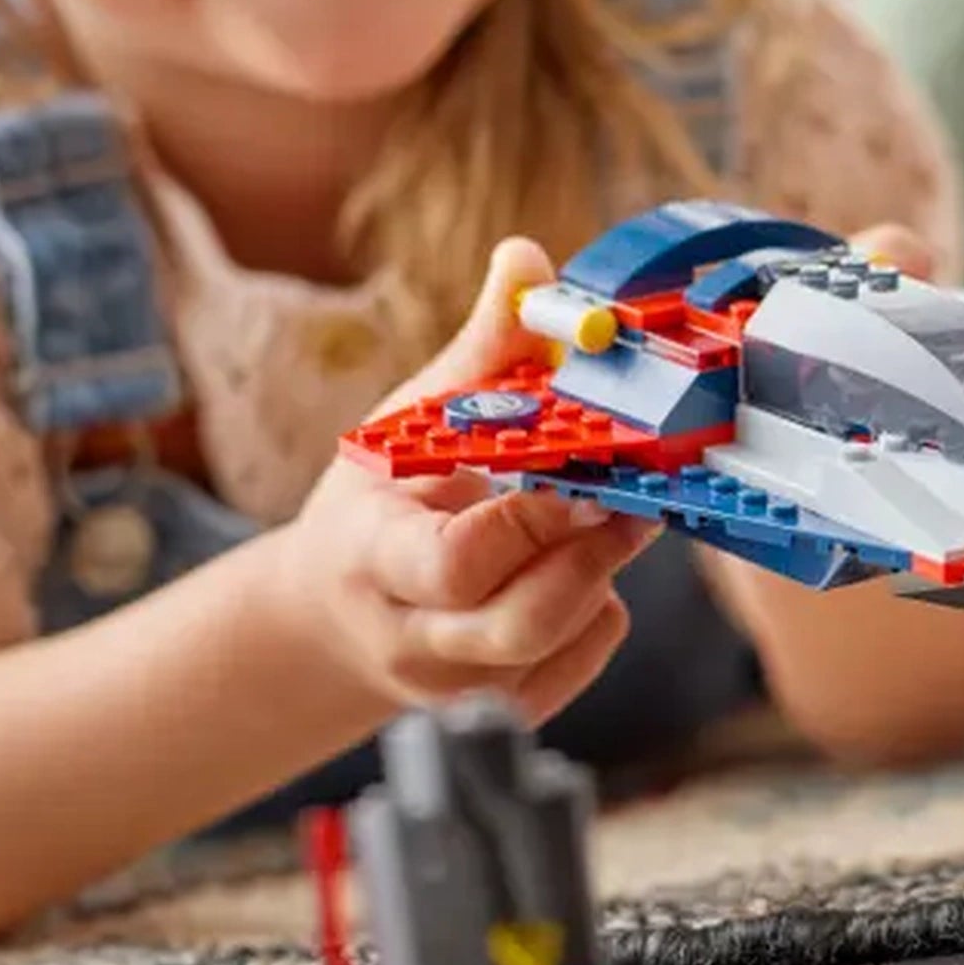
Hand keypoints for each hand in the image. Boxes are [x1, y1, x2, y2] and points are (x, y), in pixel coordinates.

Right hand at [276, 237, 658, 720]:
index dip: (527, 524)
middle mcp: (409, 635)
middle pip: (518, 623)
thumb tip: (528, 259)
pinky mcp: (495, 706)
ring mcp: (453, 685)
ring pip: (552, 652)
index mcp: (371, 556)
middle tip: (628, 495)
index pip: (450, 564)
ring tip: (615, 518)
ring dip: (600, 580)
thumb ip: (482, 347)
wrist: (335, 611)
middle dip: (589, 556)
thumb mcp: (414, 418)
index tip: (578, 471)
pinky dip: (596, 621)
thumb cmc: (385, 497)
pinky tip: (585, 571)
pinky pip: (571, 673)